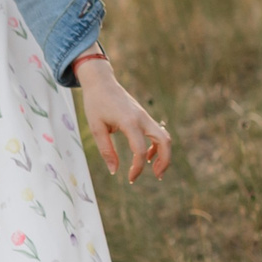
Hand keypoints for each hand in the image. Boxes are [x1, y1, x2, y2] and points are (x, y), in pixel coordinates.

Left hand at [73, 58, 172, 183]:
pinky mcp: (144, 117)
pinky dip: (157, 146)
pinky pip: (158, 132)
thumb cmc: (96, 104)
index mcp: (129, 122)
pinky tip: (146, 155)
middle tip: (157, 177)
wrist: (101, 82)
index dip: (138, 168)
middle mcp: (142, 119)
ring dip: (164, 154)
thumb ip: (106, 150)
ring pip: (165, 136)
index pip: (140, 150)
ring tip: (154, 170)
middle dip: (165, 161)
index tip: (130, 178)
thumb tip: (114, 171)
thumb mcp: (96, 128)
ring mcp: (145, 117)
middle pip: (165, 141)